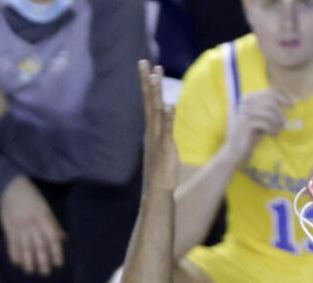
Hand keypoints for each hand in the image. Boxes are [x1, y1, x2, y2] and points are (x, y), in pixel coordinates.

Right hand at [0, 175, 65, 275]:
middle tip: (46, 273)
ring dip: (28, 260)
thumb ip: (53, 224)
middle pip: (38, 245)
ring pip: (25, 246)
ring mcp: (20, 226)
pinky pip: (12, 243)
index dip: (56, 252)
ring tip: (30, 271)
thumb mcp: (45, 208)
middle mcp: (32, 223)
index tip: (58, 264)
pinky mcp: (9, 227)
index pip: (52, 237)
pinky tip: (17, 263)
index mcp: (43, 217)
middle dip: (42, 260)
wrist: (11, 186)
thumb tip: (63, 238)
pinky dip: (14, 253)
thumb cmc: (32, 198)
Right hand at [139, 60, 178, 193]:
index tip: (148, 67)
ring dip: (155, 94)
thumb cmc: (161, 169)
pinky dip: (167, 118)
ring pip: (156, 112)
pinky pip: (166, 131)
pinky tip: (168, 105)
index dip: (148, 84)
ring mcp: (157, 138)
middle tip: (144, 62)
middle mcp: (152, 131)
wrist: (158, 190)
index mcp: (152, 129)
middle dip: (147, 81)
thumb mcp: (164, 143)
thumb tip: (167, 108)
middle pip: (149, 101)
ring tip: (155, 76)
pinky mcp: (165, 148)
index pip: (149, 102)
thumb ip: (166, 126)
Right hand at [224, 88, 289, 165]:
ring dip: (278, 122)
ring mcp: (246, 111)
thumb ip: (270, 111)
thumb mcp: (261, 120)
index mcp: (249, 98)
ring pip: (270, 112)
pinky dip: (273, 129)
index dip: (283, 97)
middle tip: (284, 124)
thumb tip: (289, 104)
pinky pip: (266, 122)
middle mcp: (247, 101)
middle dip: (281, 113)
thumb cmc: (250, 136)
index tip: (292, 105)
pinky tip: (272, 134)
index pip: (270, 91)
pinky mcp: (247, 122)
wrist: (235, 151)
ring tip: (278, 131)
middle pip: (272, 101)